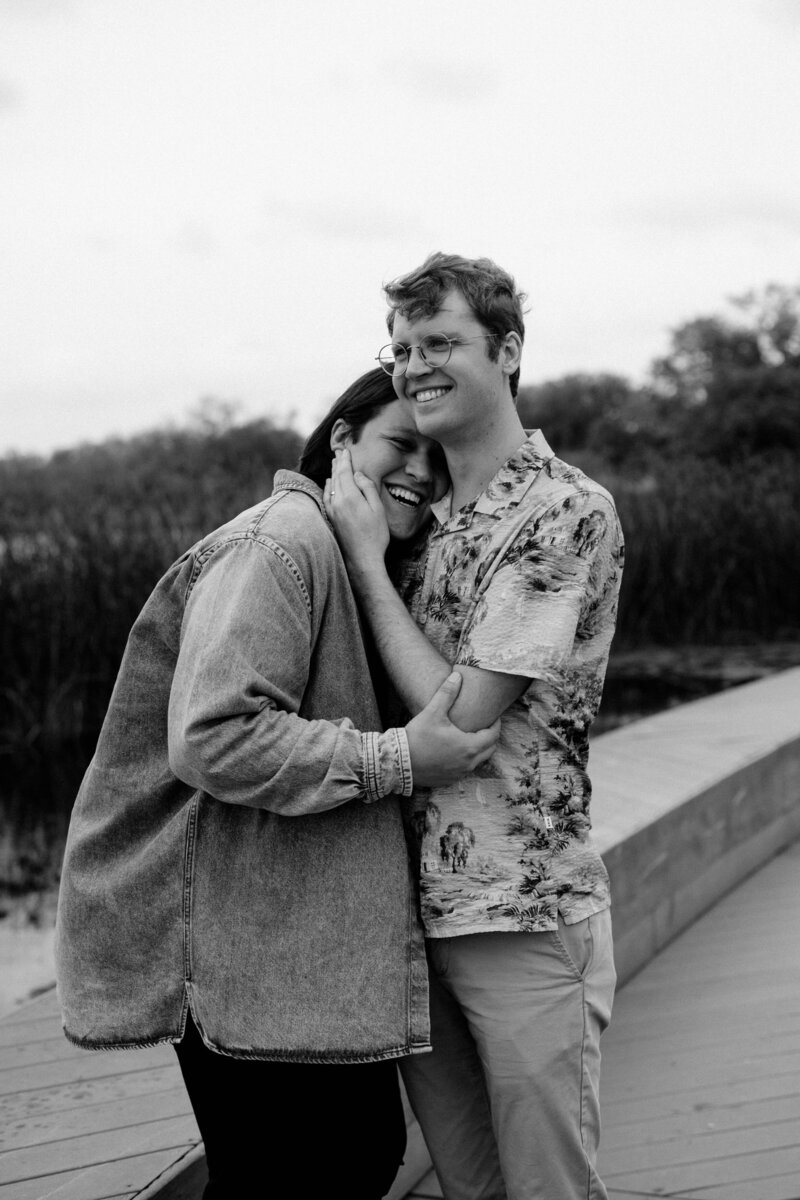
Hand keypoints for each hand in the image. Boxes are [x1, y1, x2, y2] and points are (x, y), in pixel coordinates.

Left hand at [324, 449, 389, 570]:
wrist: (362, 559)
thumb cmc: (375, 535)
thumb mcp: (378, 509)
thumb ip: (367, 488)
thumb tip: (357, 474)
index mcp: (350, 497)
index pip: (345, 472)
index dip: (346, 460)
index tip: (346, 450)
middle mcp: (337, 502)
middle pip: (336, 477)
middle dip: (338, 464)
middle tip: (339, 452)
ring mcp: (332, 510)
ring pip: (330, 486)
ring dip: (333, 473)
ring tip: (335, 463)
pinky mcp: (332, 518)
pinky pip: (326, 496)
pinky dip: (327, 486)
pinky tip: (328, 483)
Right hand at [405, 672, 500, 786]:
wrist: (398, 762)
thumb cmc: (417, 737)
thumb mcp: (433, 712)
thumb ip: (447, 693)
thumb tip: (457, 675)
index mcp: (469, 746)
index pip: (493, 735)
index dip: (496, 724)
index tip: (493, 716)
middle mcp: (468, 763)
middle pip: (490, 749)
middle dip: (490, 737)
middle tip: (484, 726)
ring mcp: (459, 774)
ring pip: (479, 761)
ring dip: (479, 750)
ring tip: (471, 737)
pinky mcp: (449, 781)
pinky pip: (465, 770)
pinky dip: (466, 760)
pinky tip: (457, 752)